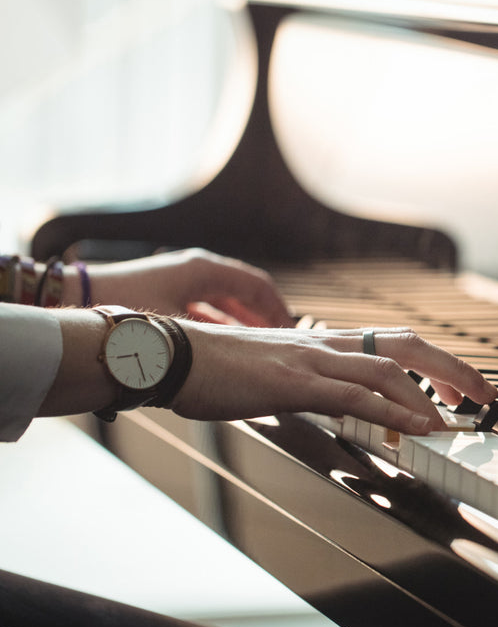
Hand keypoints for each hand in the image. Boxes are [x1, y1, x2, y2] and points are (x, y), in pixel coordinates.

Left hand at [80, 248, 292, 326]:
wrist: (76, 298)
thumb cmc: (125, 311)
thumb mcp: (178, 328)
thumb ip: (215, 340)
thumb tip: (246, 358)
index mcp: (204, 270)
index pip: (258, 285)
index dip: (278, 309)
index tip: (292, 330)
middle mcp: (196, 269)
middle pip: (244, 291)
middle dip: (264, 316)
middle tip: (281, 339)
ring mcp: (181, 279)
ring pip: (226, 299)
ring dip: (244, 319)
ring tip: (260, 342)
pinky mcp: (168, 291)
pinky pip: (208, 305)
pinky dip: (223, 321)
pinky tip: (227, 341)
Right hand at [173, 324, 497, 434]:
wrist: (170, 354)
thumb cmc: (215, 368)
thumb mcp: (273, 373)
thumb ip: (310, 384)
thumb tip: (337, 404)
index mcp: (323, 342)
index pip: (393, 342)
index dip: (433, 362)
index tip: (457, 388)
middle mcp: (325, 343)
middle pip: (406, 345)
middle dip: (452, 369)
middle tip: (483, 396)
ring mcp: (310, 360)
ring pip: (387, 368)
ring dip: (430, 394)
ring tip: (457, 419)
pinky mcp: (291, 383)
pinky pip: (352, 395)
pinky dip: (391, 410)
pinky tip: (414, 427)